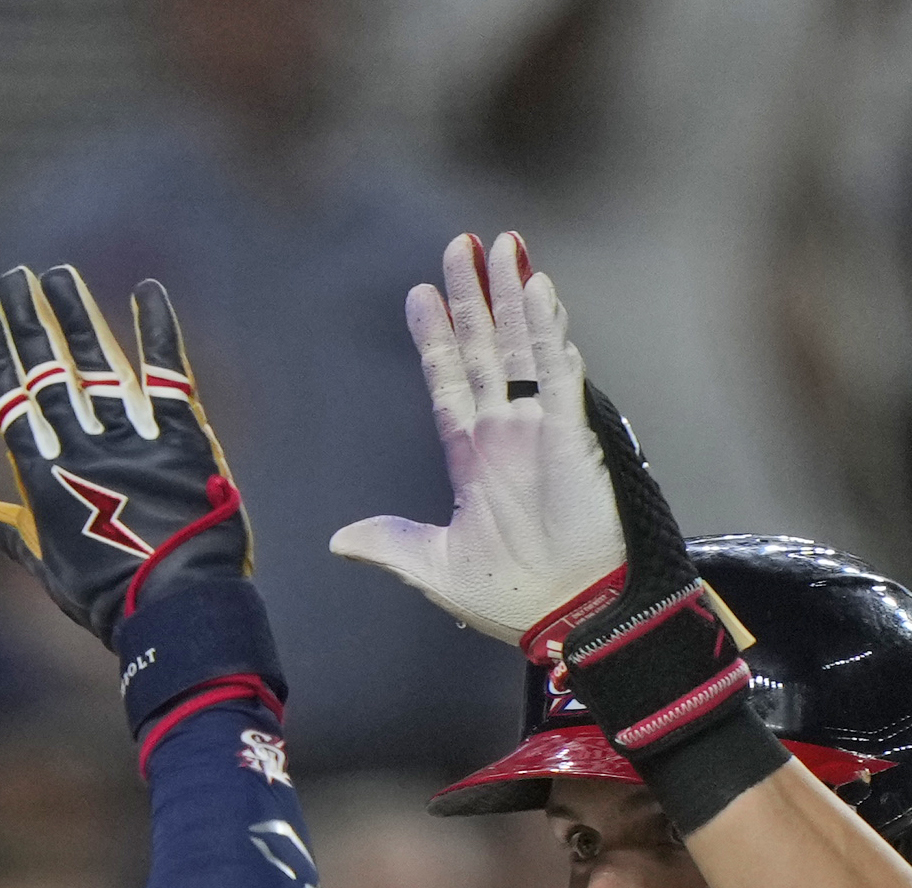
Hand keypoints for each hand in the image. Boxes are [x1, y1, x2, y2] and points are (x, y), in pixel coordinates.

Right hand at [0, 266, 251, 649]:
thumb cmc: (108, 599)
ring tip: (58, 274)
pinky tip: (149, 292)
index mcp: (44, 480)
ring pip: (95, 363)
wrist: (174, 609)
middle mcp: (81, 449)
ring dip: (76, 314)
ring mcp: (131, 439)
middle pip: (47, 371)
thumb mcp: (49, 568)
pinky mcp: (180, 438)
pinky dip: (157, 332)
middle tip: (14, 276)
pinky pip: (165, 375)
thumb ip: (11, 532)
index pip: (11, 403)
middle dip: (28, 321)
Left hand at [330, 233, 623, 650]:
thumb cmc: (510, 598)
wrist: (568, 618)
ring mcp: (539, 427)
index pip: (450, 381)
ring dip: (509, 296)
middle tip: (458, 245)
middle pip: (485, 348)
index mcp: (473, 458)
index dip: (437, 338)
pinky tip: (538, 286)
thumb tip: (339, 540)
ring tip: (500, 245)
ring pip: (521, 345)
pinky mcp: (572, 431)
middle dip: (471, 297)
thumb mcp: (433, 568)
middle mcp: (505, 433)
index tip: (421, 296)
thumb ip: (389, 543)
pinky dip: (548, 329)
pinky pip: (558, 369)